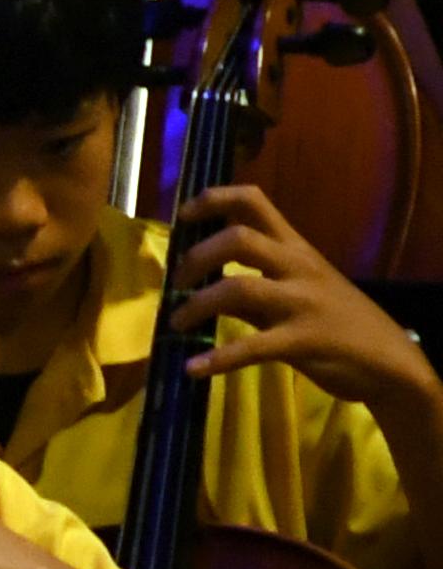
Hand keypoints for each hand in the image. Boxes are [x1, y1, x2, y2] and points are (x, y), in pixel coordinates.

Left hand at [174, 184, 442, 414]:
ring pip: (239, 289)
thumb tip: (200, 281)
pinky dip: (217, 359)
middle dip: (196, 257)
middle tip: (177, 282)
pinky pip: (252, 347)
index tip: (183, 214)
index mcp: (296, 248)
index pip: (254, 202)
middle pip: (239, 239)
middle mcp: (299, 267)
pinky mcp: (304, 341)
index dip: (213, 200)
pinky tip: (193, 369)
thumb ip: (253, 281)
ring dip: (196, 306)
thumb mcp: (297, 290)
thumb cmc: (338, 321)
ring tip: (177, 324)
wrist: (392, 361)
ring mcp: (303, 303)